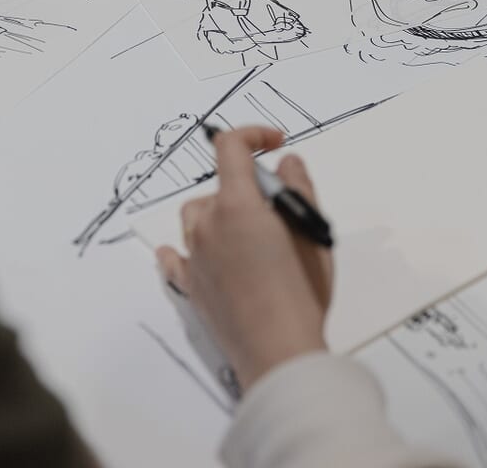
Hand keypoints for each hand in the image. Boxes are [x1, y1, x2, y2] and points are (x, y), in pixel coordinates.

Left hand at [157, 127, 332, 391]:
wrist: (278, 351)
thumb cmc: (300, 294)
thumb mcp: (311, 232)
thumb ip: (298, 187)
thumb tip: (286, 162)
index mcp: (238, 206)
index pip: (231, 147)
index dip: (253, 135)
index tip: (274, 142)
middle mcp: (208, 226)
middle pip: (218, 187)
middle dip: (247, 188)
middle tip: (279, 209)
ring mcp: (195, 257)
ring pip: (197, 218)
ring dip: (220, 213)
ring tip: (249, 233)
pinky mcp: (191, 286)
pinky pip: (175, 257)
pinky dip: (182, 247)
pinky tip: (184, 250)